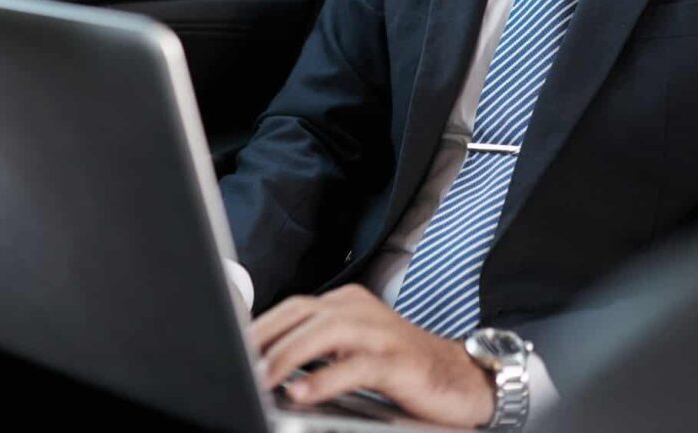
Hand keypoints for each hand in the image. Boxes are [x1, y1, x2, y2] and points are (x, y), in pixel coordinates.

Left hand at [250, 284, 494, 427]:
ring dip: (288, 355)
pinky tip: (302, 391)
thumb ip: (318, 351)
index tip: (233, 346)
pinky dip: (324, 378)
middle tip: (239, 362)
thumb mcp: (355, 352)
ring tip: (263, 377)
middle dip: (266, 338)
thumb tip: (267, 365)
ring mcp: (381, 333)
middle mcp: (362, 311)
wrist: (464, 379)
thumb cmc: (405, 369)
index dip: (260, 326)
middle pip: (302, 313)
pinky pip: (355, 366)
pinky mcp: (398, 361)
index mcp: (348, 304)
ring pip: (325, 332)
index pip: (292, 307)